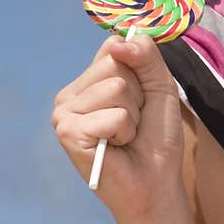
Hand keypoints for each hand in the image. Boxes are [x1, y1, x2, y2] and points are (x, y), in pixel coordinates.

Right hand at [51, 32, 186, 223]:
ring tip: (124, 136)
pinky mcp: (67, 132)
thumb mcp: (159, 85)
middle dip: (137, 94)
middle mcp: (70, 94)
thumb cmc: (155, 137)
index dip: (139, 71)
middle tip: (132, 122)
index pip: (113, 46)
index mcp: (87, 81)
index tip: (141, 99)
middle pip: (114, 64)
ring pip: (115, 87)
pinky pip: (112, 115)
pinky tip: (114, 147)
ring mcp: (64, 112)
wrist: (155, 182)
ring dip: (132, 115)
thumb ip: (145, 54)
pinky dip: (124, 132)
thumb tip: (117, 41)